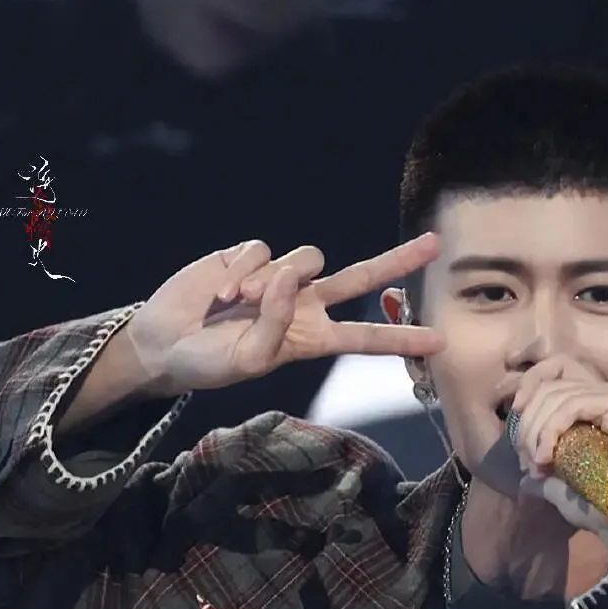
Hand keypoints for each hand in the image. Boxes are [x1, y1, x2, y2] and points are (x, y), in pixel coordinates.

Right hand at [125, 234, 443, 394]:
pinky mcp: (251, 255)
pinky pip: (263, 252)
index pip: (365, 339)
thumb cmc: (209, 363)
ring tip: (237, 306)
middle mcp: (304, 304)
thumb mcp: (249, 360)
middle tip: (436, 245)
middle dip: (397, 260)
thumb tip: (289, 276)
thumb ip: (276, 324)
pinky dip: (242, 273)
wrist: (166, 341)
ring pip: (306, 258)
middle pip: (361, 277)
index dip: (401, 338)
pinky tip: (221, 295)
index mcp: (311, 339)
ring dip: (271, 282)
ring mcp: (280, 277)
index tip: (441, 341)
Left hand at [507, 356, 607, 539]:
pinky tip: (546, 457)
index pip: (554, 372)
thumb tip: (524, 480)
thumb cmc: (595, 505)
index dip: (527, 390)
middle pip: (551, 385)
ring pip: (557, 395)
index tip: (512, 423)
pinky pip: (571, 405)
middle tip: (525, 460)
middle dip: (527, 423)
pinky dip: (550, 430)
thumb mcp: (559, 481)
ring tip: (537, 465)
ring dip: (536, 432)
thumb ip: (542, 470)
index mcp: (595, 400)